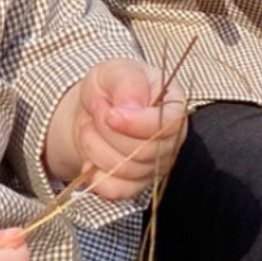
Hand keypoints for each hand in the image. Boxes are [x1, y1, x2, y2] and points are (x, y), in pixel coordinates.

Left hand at [45, 59, 185, 200]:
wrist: (93, 108)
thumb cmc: (110, 86)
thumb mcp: (115, 70)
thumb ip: (127, 83)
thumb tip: (132, 108)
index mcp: (172, 105)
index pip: (169, 124)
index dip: (138, 123)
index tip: (111, 114)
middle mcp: (169, 139)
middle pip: (146, 151)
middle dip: (109, 132)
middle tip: (95, 111)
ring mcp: (154, 166)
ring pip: (127, 170)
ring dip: (97, 147)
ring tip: (89, 125)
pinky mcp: (134, 185)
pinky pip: (116, 190)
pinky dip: (95, 174)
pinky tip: (89, 156)